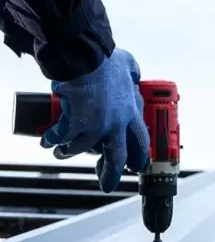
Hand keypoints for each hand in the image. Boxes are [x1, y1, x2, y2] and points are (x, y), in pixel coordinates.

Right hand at [40, 49, 149, 192]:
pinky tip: (47, 140)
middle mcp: (115, 124)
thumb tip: (134, 75)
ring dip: (70, 152)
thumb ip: (132, 74)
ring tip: (62, 152)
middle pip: (116, 157)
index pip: (141, 142)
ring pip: (82, 149)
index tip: (135, 166)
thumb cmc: (105, 58)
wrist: (85, 56)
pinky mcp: (74, 123)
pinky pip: (62, 137)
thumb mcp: (129, 66)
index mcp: (130, 113)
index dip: (138, 157)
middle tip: (106, 185)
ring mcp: (95, 126)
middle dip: (111, 174)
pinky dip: (52, 140)